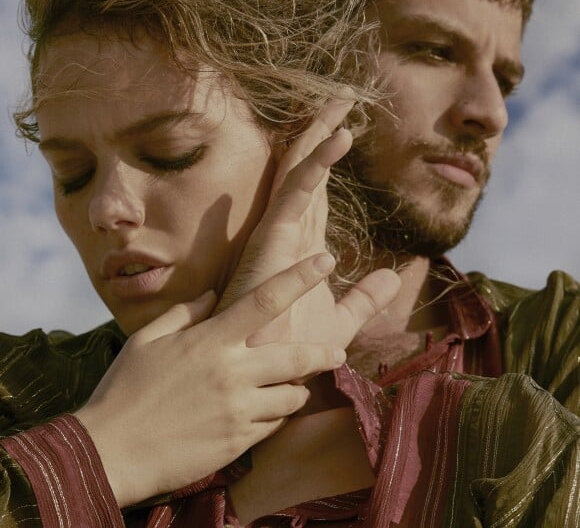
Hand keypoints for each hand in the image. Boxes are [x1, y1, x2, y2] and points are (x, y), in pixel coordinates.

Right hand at [75, 254, 344, 507]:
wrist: (111, 452)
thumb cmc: (124, 389)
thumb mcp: (147, 340)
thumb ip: (185, 312)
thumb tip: (214, 295)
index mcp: (212, 340)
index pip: (265, 299)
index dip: (300, 276)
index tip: (326, 261)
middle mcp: (233, 372)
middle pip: (298, 356)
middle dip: (325, 353)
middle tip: (337, 351)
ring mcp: (239, 409)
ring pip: (293, 395)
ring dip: (299, 388)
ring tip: (294, 385)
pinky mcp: (239, 441)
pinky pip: (275, 424)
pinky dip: (279, 414)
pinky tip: (268, 410)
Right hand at [219, 97, 400, 350]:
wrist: (259, 378)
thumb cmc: (291, 354)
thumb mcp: (341, 323)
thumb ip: (365, 299)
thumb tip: (392, 276)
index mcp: (303, 248)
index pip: (319, 194)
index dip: (331, 160)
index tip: (346, 128)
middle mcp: (288, 236)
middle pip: (309, 174)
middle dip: (323, 134)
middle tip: (342, 98)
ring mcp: (277, 237)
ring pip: (300, 176)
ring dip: (319, 138)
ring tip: (342, 103)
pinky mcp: (269, 245)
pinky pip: (294, 198)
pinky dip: (314, 168)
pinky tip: (337, 141)